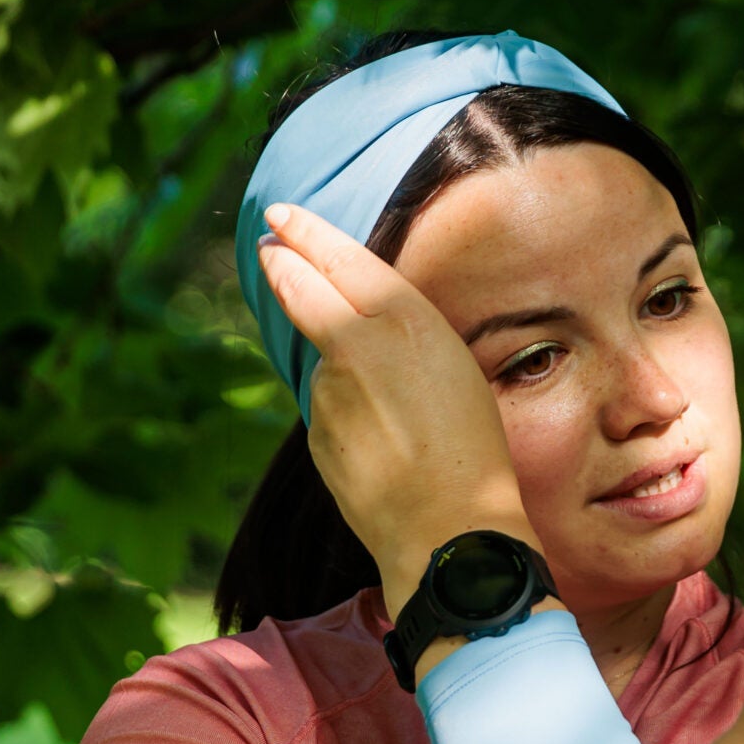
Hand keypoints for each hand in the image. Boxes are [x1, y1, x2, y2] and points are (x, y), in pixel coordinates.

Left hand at [254, 202, 542, 615]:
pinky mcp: (315, 431)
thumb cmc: (474, 449)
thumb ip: (400, 338)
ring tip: (393, 407)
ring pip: (323, 362)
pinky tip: (381, 441)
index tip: (281, 217)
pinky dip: (345, 413)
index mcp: (403, 319)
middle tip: (269, 246)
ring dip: (338, 366)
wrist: (449, 526)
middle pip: (300, 288)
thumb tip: (352, 333)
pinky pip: (328, 409)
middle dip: (282, 262)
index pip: (338, 258)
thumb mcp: (455, 368)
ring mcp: (327, 390)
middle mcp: (354, 344)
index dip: (305, 233)